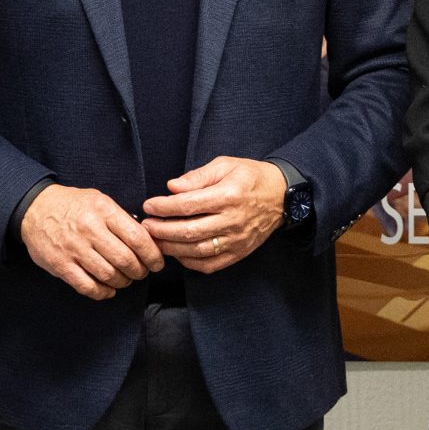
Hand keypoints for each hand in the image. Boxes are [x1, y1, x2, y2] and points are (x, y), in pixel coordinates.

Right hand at [23, 184, 164, 298]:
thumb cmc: (73, 205)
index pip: (137, 238)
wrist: (35, 208)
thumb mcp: (99, 200)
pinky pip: (87, 286)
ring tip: (125, 279)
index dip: (152, 255)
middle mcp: (89, 229)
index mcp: (103, 210)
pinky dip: (103, 292)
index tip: (157, 263)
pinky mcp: (60, 265)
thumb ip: (121, 218)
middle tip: (141, 272)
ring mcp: (73, 248)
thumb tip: (147, 239)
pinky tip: (108, 289)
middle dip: (139, 271)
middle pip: (125, 260)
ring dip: (123, 282)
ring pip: (109, 275)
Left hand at [142, 157, 286, 272]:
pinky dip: (190, 262)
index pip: (189, 205)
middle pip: (190, 231)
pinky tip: (177, 253)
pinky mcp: (239, 253)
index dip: (164, 207)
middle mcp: (233, 220)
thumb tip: (172, 187)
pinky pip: (210, 264)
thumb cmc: (250, 177)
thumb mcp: (225, 165)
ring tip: (155, 241)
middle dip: (162, 230)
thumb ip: (197, 177)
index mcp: (229, 195)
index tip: (149, 206)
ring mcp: (236, 240)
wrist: (281, 196)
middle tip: (146, 226)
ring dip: (171, 248)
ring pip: (197, 250)